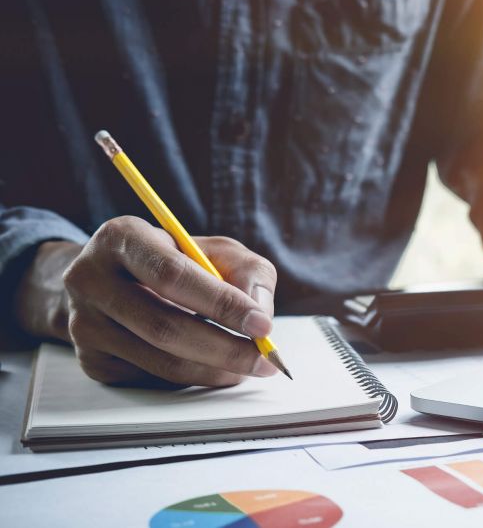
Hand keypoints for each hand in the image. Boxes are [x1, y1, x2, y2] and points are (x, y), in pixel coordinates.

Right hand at [17, 216, 278, 386]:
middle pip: (165, 326)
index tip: (263, 326)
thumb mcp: (214, 250)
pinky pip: (152, 378)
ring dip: (214, 369)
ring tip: (247, 366)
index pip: (172, 275)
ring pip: (160, 360)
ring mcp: (84, 323)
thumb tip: (261, 314)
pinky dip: (192, 377)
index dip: (221, 303)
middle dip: (225, 348)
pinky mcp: (91, 359)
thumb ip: (248, 272)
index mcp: (121, 237)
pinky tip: (212, 365)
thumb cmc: (174, 261)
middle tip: (264, 358)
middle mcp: (91, 279)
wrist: (111, 280)